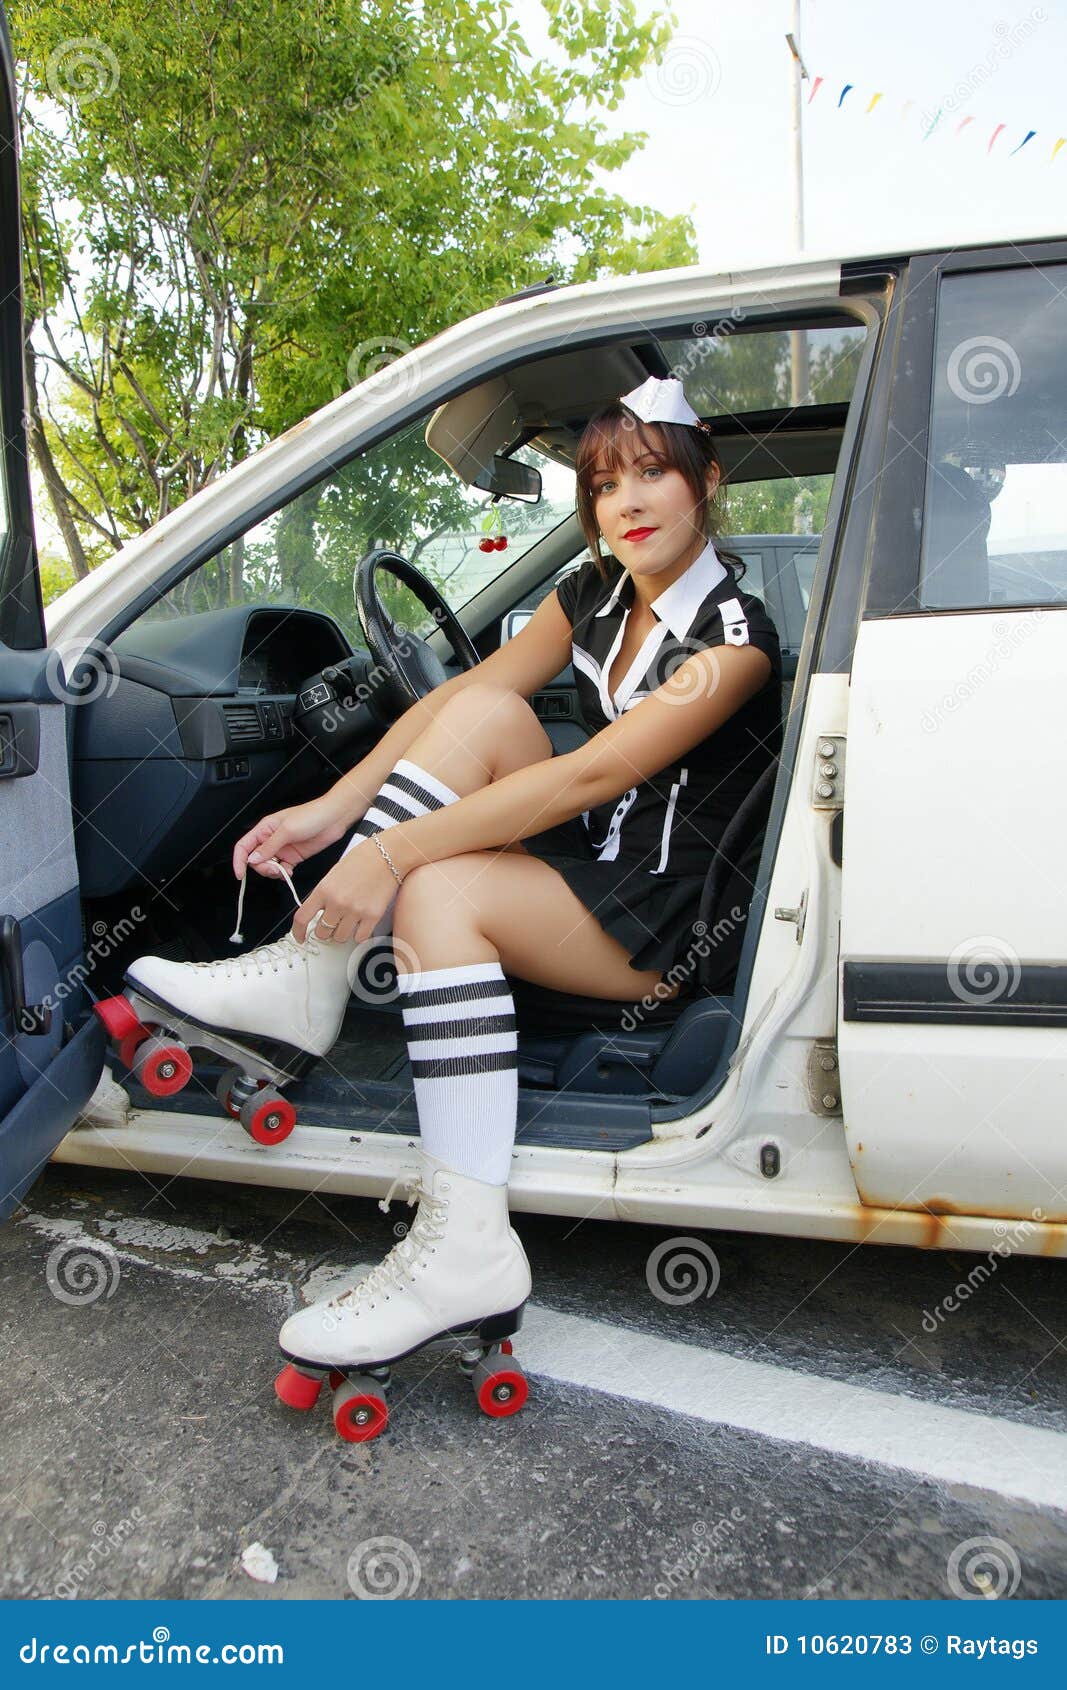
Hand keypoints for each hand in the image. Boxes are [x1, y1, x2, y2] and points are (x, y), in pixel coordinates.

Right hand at [232, 793, 352, 879]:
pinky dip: (283, 874)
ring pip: (268, 866)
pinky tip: (288, 873)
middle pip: (255, 859)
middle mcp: (271, 839)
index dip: (239, 860)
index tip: (240, 874)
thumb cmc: (312, 815)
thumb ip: (269, 846)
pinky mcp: (293, 856)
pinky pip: (282, 869)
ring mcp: (282, 848)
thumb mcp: (287, 830)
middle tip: (273, 869)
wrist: (334, 818)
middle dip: (261, 868)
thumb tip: (253, 859)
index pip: (244, 846)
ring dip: (272, 872)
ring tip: (282, 871)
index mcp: (265, 829)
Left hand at [292, 837, 400, 943]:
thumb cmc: (364, 858)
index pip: (302, 918)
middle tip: (331, 924)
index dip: (298, 932)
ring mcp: (355, 911)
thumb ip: (324, 893)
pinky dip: (359, 934)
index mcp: (324, 890)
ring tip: (348, 922)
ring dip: (341, 933)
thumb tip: (319, 911)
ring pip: (340, 938)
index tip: (300, 937)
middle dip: (325, 930)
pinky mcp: (372, 917)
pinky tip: (360, 924)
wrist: (388, 854)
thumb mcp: (334, 873)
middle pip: (322, 932)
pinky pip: (360, 937)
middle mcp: (337, 902)